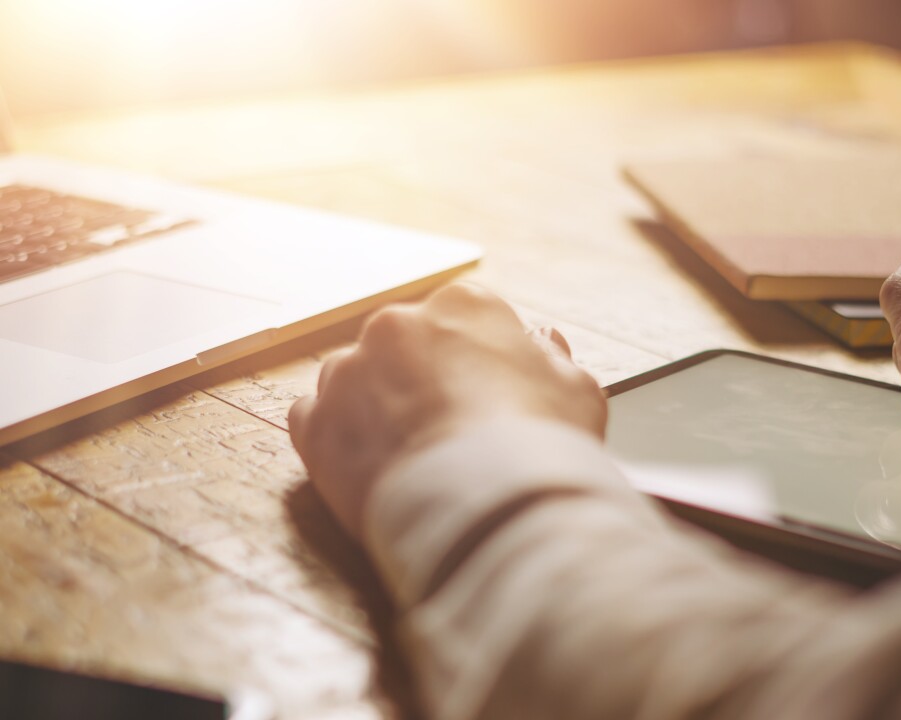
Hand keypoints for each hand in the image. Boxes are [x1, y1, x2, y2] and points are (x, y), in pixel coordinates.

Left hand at [288, 283, 606, 536]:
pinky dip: (341, 440)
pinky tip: (377, 468)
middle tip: (452, 430)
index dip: (479, 361)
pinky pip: (318, 420)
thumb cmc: (540, 447)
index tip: (488, 395)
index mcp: (464, 305)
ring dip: (378, 408)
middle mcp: (398, 324)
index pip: (467, 319)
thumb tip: (541, 343)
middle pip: (407, 345)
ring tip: (416, 456)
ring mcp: (348, 372)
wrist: (489, 510)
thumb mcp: (577, 390)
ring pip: (358, 380)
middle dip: (423, 380)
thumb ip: (551, 358)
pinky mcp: (316, 423)